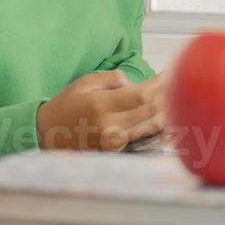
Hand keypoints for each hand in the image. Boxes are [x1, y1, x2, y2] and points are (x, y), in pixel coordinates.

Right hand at [37, 70, 167, 150]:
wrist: (45, 135)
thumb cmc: (66, 105)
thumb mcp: (85, 83)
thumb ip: (113, 79)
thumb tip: (136, 84)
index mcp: (100, 105)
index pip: (142, 94)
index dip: (161, 83)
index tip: (172, 72)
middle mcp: (109, 127)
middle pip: (151, 110)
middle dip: (168, 94)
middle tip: (179, 82)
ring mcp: (114, 143)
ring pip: (152, 126)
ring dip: (169, 111)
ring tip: (178, 97)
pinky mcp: (116, 152)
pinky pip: (144, 138)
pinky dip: (159, 127)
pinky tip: (169, 117)